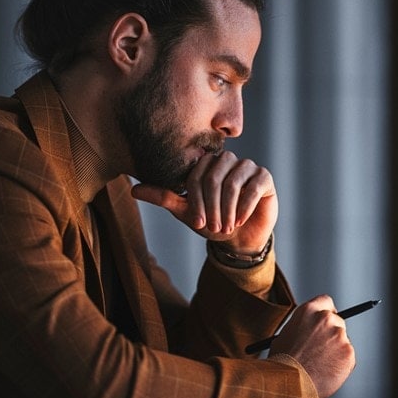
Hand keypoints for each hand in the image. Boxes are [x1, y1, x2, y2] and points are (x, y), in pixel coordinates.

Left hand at [131, 151, 277, 253]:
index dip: (195, 200)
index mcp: (206, 164)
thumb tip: (133, 190)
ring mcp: (247, 166)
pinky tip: (240, 220)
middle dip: (211, 206)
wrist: (240, 237)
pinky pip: (253, 187)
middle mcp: (227, 160)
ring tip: (226, 226)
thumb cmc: (212, 221)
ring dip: (227, 209)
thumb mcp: (186, 211)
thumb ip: (163, 197)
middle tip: (213, 227)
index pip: (196, 175)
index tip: (197, 223)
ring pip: (233, 183)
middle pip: (214, 177)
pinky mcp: (264, 177)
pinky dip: (244, 207)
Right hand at [268, 295, 355, 397]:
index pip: (326, 302)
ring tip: (319, 365)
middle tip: (323, 349)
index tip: (327, 321)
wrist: (289, 384)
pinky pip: (348, 357)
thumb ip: (302, 327)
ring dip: (336, 350)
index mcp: (308, 311)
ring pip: (342, 341)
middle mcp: (326, 319)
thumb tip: (310, 331)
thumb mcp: (285, 335)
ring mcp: (339, 335)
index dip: (326, 312)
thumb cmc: (283, 363)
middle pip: (337, 321)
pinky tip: (326, 371)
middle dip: (332, 334)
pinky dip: (341, 364)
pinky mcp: (348, 352)